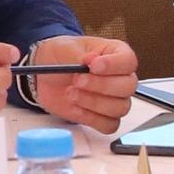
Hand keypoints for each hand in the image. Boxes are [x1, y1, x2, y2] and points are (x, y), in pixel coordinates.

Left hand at [23, 32, 139, 132]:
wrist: (45, 77)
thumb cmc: (60, 57)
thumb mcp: (65, 48)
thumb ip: (79, 54)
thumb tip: (92, 59)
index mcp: (115, 53)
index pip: (128, 61)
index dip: (113, 65)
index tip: (93, 66)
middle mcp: (119, 77)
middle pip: (127, 87)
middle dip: (101, 85)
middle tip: (78, 80)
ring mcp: (113, 99)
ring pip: (120, 107)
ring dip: (94, 102)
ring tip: (72, 93)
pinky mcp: (103, 116)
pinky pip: (109, 125)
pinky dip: (92, 119)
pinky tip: (76, 108)